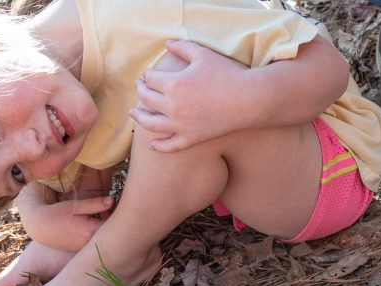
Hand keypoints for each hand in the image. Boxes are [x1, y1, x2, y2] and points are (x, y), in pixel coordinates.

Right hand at [17, 182, 112, 251]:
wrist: (38, 227)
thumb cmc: (56, 213)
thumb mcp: (75, 206)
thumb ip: (95, 204)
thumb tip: (112, 200)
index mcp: (90, 231)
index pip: (112, 225)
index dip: (116, 215)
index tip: (114, 206)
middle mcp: (89, 243)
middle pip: (108, 233)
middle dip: (109, 221)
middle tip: (105, 210)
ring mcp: (85, 249)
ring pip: (101, 237)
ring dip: (102, 228)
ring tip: (97, 215)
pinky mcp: (80, 250)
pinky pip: (93, 241)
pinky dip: (94, 233)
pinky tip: (88, 224)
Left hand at [130, 40, 247, 151]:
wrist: (246, 100)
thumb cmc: (225, 74)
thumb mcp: (202, 54)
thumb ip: (182, 47)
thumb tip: (167, 44)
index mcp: (174, 84)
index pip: (150, 79)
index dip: (147, 75)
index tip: (149, 74)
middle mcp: (173, 107)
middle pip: (146, 100)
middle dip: (140, 91)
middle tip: (139, 87)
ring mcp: (181, 126)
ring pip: (151, 124)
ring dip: (139, 118)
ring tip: (134, 113)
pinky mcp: (191, 139)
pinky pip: (170, 146)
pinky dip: (159, 146)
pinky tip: (152, 145)